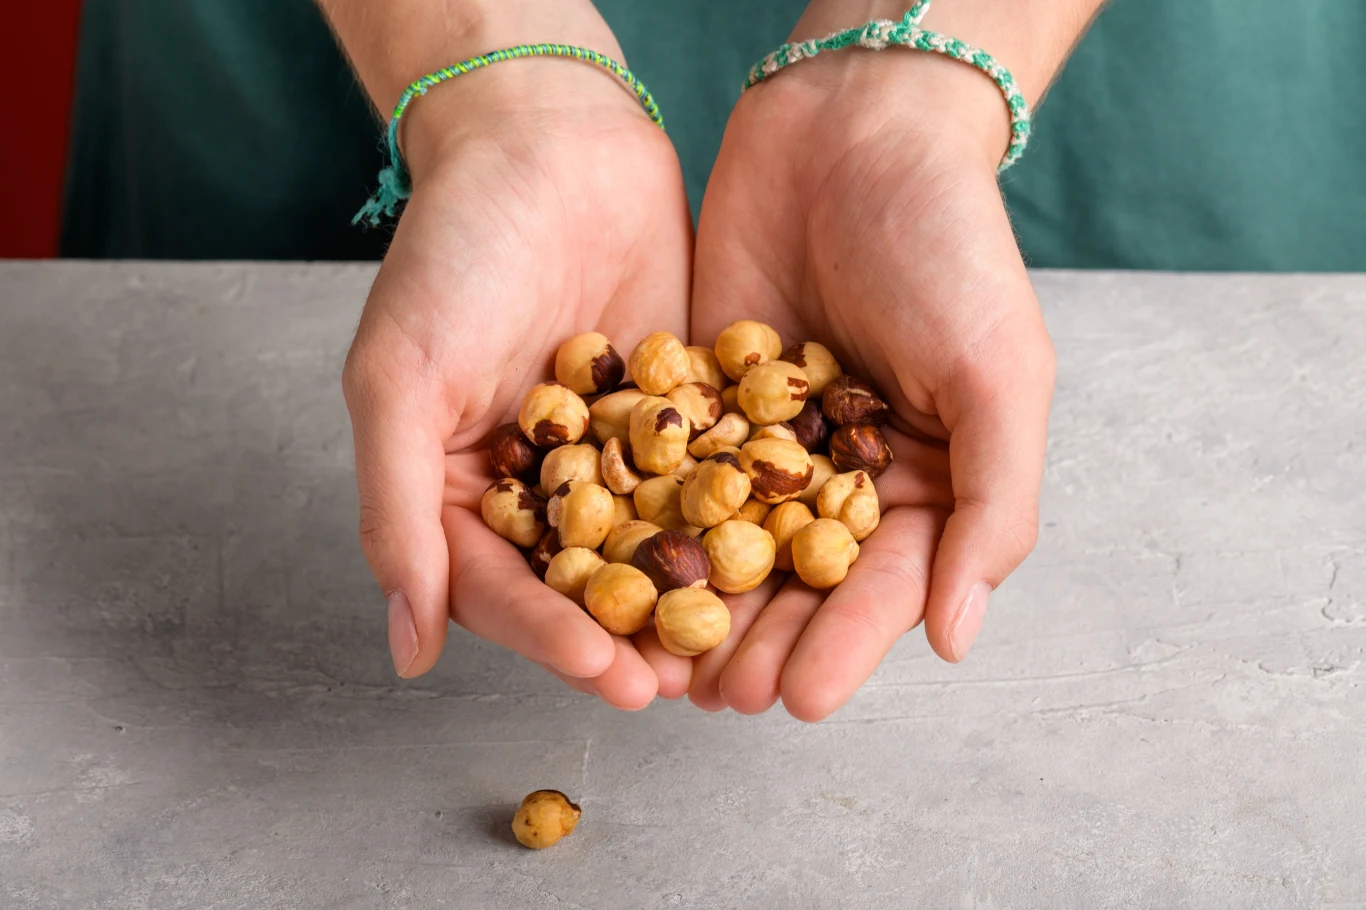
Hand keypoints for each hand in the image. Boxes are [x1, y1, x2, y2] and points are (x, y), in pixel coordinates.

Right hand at [342, 47, 694, 707]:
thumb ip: (400, 512)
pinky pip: (711, 477)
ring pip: (656, 545)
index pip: (504, 589)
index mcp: (467, 490)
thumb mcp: (401, 380)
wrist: (546, 141)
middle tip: (681, 682)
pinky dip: (739, 519)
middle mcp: (544, 484)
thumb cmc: (454, 252)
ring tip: (735, 645)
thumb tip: (408, 648)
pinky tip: (777, 557)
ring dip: (691, 598)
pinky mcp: (685, 412)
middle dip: (631, 634)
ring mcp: (619, 451)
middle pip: (585, 585)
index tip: (602, 672)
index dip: (549, 637)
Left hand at [689, 47, 1054, 719]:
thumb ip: (994, 505)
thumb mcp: (1000, 373)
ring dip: (698, 605)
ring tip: (666, 664)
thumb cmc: (950, 247)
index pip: (884, 585)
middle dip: (762, 640)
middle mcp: (842, 476)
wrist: (853, 130)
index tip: (803, 700)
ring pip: (727, 541)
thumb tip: (957, 636)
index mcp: (926, 482)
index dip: (845, 646)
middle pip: (799, 581)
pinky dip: (647, 522)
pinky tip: (616, 570)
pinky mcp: (698, 399)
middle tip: (721, 696)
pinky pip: (671, 472)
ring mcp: (764, 441)